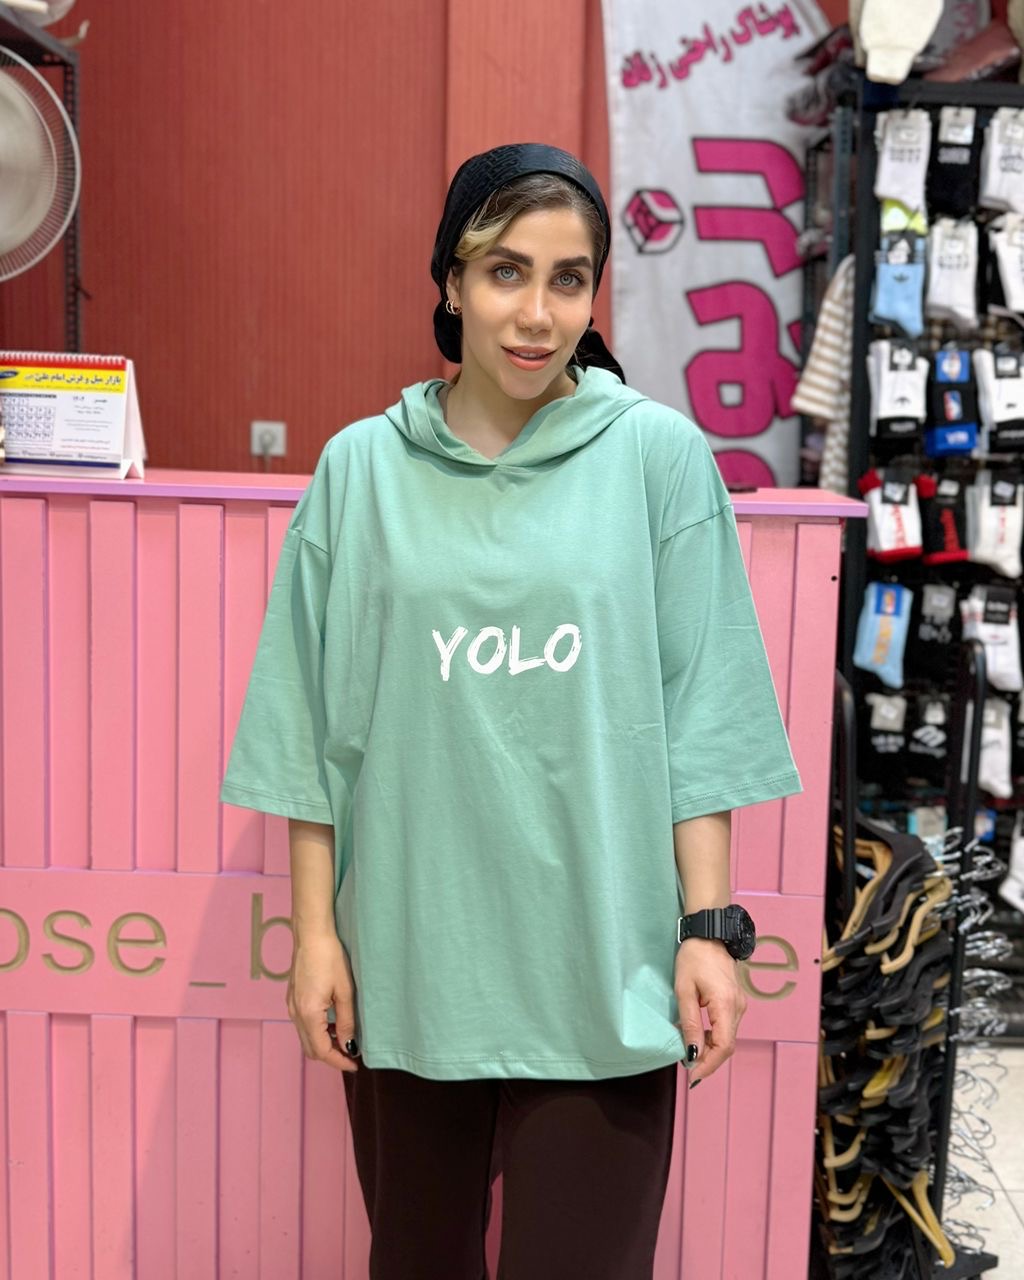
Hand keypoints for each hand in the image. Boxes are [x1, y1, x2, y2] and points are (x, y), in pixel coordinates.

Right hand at [286, 933, 359, 1072]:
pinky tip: (332, 1024)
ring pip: (306, 1039)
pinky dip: (317, 1032)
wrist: (311, 935)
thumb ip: (346, 1022)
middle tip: (351, 1054)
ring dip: (324, 1044)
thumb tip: (348, 1046)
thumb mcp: (345, 991)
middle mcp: (295, 1014)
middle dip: (331, 1056)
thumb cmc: (330, 958)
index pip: (322, 1051)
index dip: (339, 1062)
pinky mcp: (292, 999)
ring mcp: (291, 1006)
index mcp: (308, 1014)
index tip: (355, 1065)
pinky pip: (303, 1026)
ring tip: (344, 1039)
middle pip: (311, 1049)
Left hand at [674, 937, 747, 1086]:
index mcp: (726, 1004)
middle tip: (687, 1066)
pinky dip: (714, 1038)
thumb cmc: (694, 958)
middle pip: (727, 1045)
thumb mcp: (684, 990)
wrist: (709, 936)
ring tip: (689, 1052)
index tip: (692, 1073)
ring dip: (710, 1049)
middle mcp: (738, 1008)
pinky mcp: (736, 1004)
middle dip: (708, 1060)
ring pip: (728, 1038)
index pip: (724, 1046)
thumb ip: (690, 1023)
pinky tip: (698, 1037)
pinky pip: (727, 1028)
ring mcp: (740, 1006)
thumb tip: (691, 1052)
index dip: (709, 1064)